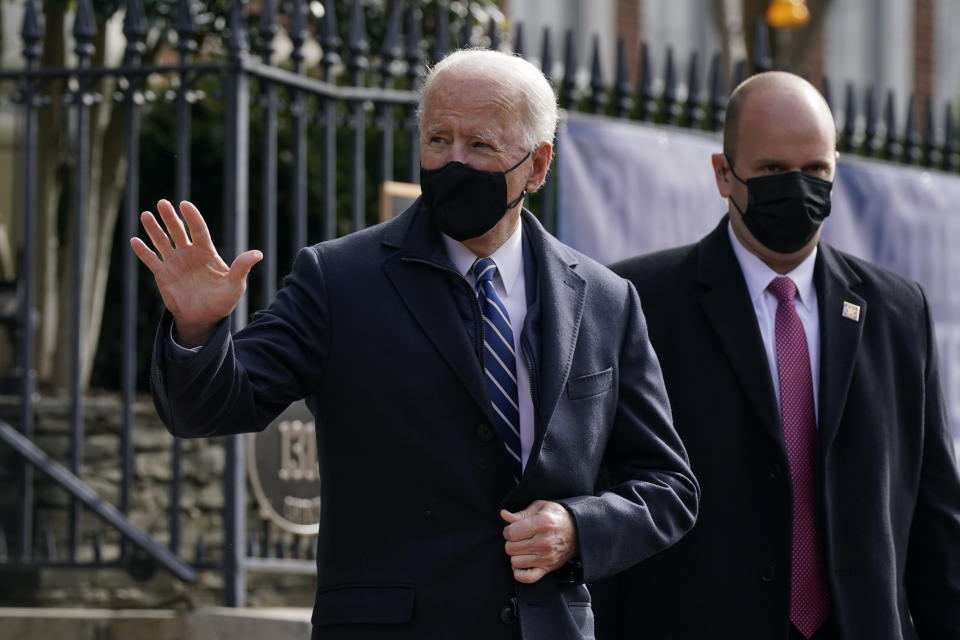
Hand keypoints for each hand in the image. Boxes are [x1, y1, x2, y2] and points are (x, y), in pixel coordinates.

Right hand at [130, 199, 261, 346]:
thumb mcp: (235, 286)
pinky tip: (135, 241)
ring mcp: (175, 262)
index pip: (199, 231)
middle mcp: (189, 253)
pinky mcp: (163, 274)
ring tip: (146, 215)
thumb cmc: (222, 301)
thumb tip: (258, 254)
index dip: (192, 218)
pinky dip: (143, 251)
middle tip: (162, 203)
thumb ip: (242, 269)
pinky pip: (151, 260)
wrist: (204, 318)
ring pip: (163, 242)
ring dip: (154, 229)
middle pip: (178, 231)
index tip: (185, 205)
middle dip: (170, 218)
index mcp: (207, 252)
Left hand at [501, 500, 577, 583]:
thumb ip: (521, 513)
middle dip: (511, 542)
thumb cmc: (557, 517)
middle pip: (510, 548)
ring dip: (515, 555)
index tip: (513, 529)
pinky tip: (521, 564)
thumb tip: (503, 515)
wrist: (578, 530)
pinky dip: (520, 573)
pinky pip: (527, 577)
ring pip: (515, 562)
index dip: (508, 530)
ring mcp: (546, 557)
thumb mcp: (541, 507)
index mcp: (541, 524)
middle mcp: (544, 542)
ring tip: (522, 548)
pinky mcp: (548, 568)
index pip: (510, 533)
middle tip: (518, 538)